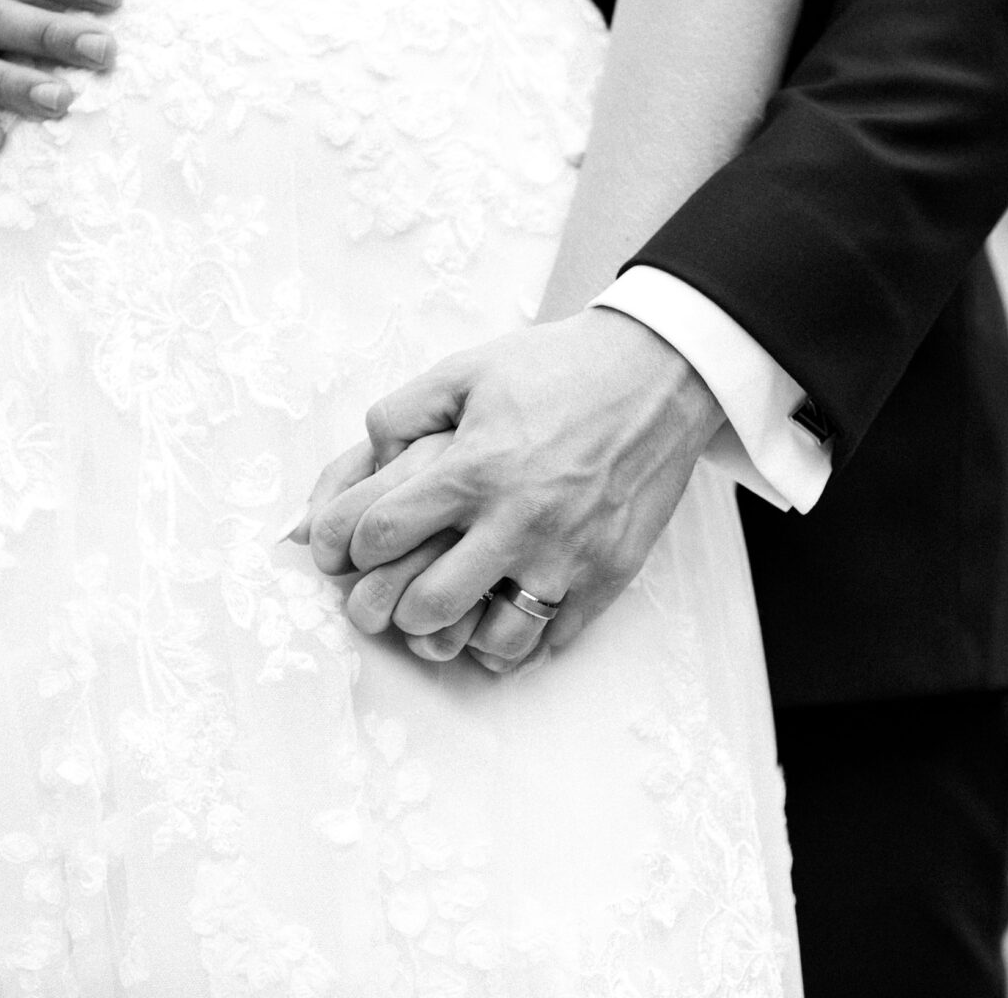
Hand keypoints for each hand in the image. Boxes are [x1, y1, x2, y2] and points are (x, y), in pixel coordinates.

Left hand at [293, 309, 725, 671]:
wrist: (657, 372)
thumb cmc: (557, 368)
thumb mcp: (466, 370)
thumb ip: (401, 412)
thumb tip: (368, 463)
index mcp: (473, 470)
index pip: (381, 534)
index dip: (350, 547)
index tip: (355, 548)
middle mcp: (517, 521)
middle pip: (428, 605)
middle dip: (398, 609)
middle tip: (397, 595)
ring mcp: (567, 555)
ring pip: (495, 640)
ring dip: (466, 633)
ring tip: (458, 611)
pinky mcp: (609, 574)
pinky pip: (554, 639)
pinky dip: (522, 639)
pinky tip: (506, 613)